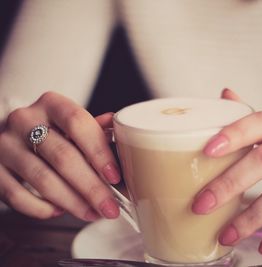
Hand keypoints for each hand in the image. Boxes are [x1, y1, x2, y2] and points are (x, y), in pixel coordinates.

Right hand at [0, 92, 119, 220]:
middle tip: (109, 207)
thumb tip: (122, 137)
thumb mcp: (73, 122)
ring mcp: (5, 144)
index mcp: (52, 103)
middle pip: (63, 156)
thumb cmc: (52, 129)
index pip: (78, 123)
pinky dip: (40, 208)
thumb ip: (96, 130)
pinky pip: (16, 195)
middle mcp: (25, 120)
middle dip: (91, 187)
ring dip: (72, 202)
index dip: (99, 152)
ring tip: (91, 213)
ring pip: (42, 179)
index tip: (115, 176)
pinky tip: (58, 211)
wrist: (13, 132)